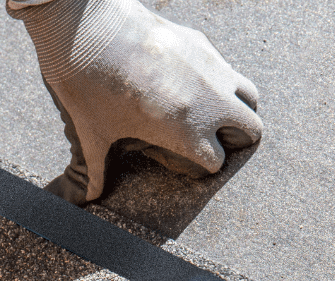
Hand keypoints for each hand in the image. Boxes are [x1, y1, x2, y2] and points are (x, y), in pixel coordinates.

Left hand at [10, 0, 262, 203]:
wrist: (87, 26)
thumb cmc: (87, 83)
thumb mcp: (93, 132)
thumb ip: (94, 170)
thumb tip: (82, 199)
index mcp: (187, 130)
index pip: (217, 160)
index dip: (203, 165)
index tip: (186, 161)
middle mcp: (209, 100)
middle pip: (252, 129)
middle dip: (236, 139)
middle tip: (212, 139)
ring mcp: (210, 67)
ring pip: (249, 95)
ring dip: (237, 107)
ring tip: (210, 112)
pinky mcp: (200, 42)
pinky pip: (225, 67)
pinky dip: (217, 79)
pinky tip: (186, 80)